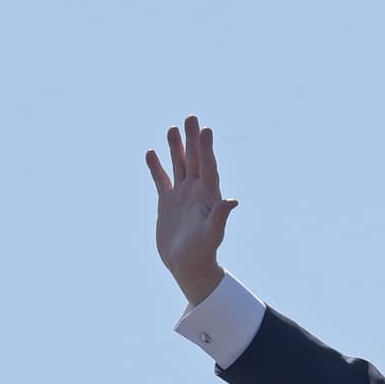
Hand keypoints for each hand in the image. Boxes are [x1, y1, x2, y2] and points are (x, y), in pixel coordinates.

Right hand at [145, 115, 238, 305]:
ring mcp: (181, 197)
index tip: (205, 130)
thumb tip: (233, 201)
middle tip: (191, 118)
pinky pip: (161, 180)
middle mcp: (196, 193)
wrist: (188, 266)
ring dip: (176, 148)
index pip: (208, 167)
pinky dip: (156, 167)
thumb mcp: (212, 234)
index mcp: (208, 197)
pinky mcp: (167, 204)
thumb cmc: (203, 253)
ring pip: (179, 166)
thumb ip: (220, 217)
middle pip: (195, 160)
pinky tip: (151, 153)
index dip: (207, 149)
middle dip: (193, 140)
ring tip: (172, 129)